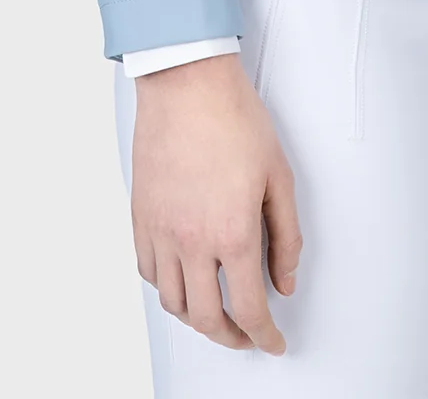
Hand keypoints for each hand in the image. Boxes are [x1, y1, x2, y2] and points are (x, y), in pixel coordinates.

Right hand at [131, 53, 301, 351]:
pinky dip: (168, 288)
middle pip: (206, 318)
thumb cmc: (235, 120)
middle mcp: (193, 241)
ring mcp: (161, 232)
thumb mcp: (279, 176)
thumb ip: (287, 236)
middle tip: (247, 336)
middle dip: (231, 337)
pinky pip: (149, 273)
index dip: (264, 336)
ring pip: (173, 303)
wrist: (187, 84)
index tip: (272, 343)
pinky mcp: (141, 218)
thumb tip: (285, 281)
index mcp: (233, 233)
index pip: (249, 309)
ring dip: (196, 318)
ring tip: (216, 313)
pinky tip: (184, 279)